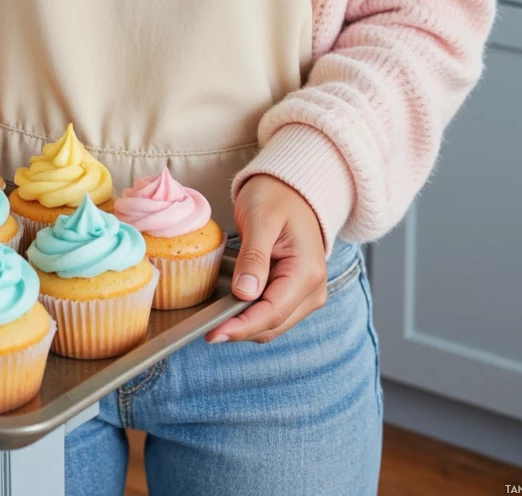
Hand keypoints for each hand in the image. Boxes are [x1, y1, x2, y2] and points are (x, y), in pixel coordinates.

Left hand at [205, 174, 327, 344]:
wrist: (292, 188)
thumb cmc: (277, 196)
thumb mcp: (260, 219)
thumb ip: (254, 257)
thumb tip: (245, 293)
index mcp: (307, 272)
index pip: (273, 313)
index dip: (242, 327)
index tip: (214, 333)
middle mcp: (313, 289)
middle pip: (273, 324)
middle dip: (241, 329)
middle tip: (207, 328)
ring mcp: (307, 293)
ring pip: (273, 323)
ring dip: (246, 324)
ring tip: (217, 317)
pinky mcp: (296, 292)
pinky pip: (273, 312)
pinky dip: (252, 314)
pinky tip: (232, 307)